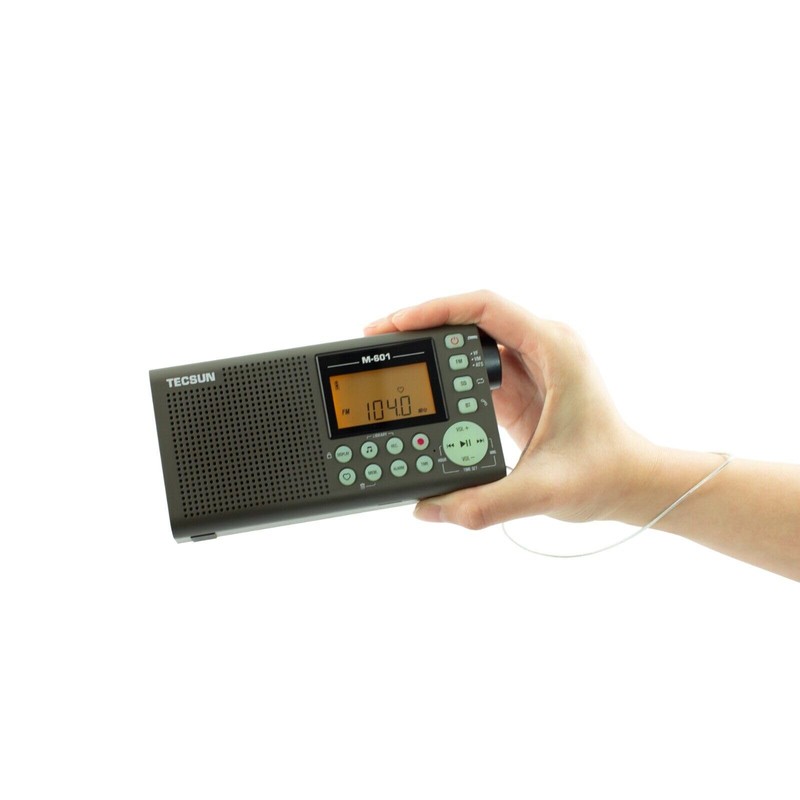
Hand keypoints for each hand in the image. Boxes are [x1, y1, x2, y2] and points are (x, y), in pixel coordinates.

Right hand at [365, 290, 657, 528]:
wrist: (629, 483)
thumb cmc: (603, 474)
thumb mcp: (543, 490)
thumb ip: (486, 502)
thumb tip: (431, 507)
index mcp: (552, 348)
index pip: (484, 307)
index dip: (434, 309)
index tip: (395, 325)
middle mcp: (540, 347)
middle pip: (469, 317)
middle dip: (421, 324)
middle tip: (377, 338)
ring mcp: (528, 365)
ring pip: (468, 340)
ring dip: (428, 345)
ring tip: (388, 356)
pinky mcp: (517, 387)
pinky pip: (470, 367)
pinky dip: (441, 372)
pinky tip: (416, 385)